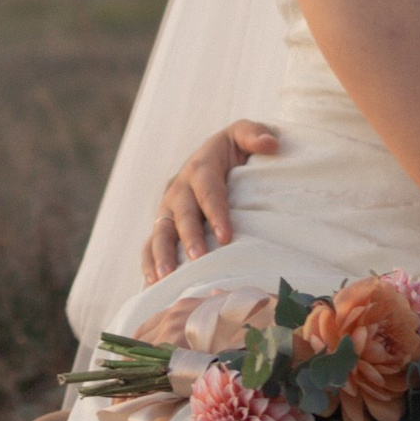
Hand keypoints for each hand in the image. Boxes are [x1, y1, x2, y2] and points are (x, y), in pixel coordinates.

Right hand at [140, 122, 279, 283]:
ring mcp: (168, 208)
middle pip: (182, 213)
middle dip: (188, 236)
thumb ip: (255, 134)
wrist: (216, 155)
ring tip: (166, 278)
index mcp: (200, 166)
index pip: (207, 189)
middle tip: (198, 258)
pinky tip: (153, 286)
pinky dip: (149, 264)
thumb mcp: (244, 134)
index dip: (215, 212)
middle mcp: (180, 187)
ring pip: (160, 231)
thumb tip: (271, 144)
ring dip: (162, 254)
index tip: (226, 236)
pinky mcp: (163, 224)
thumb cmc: (236, 149)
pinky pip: (151, 244)